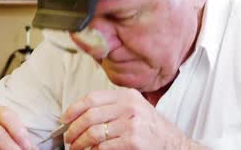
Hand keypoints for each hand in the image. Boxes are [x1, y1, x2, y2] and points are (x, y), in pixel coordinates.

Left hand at [62, 89, 194, 149]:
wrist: (175, 145)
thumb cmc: (151, 129)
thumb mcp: (135, 109)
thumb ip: (112, 107)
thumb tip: (80, 115)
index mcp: (127, 95)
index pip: (92, 98)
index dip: (74, 109)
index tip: (65, 119)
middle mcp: (129, 107)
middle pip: (90, 115)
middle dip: (74, 129)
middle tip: (68, 138)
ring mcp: (132, 124)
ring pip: (94, 133)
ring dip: (80, 143)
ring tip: (76, 148)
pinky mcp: (133, 141)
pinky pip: (103, 147)